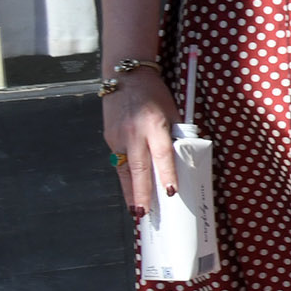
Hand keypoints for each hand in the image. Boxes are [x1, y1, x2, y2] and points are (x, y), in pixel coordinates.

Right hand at [103, 78, 179, 221]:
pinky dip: (124, 177)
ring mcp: (118, 137)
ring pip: (124, 169)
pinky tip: (129, 191)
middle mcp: (134, 133)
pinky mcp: (109, 138)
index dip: (167, 174)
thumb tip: (181, 158)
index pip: (162, 154)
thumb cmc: (155, 95)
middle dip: (142, 193)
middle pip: (139, 168)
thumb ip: (174, 135)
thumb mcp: (172, 112)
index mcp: (154, 124)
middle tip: (145, 213)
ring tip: (136, 210)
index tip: (171, 193)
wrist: (125, 78)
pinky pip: (118, 161)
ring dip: (130, 191)